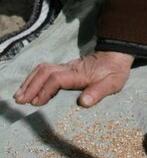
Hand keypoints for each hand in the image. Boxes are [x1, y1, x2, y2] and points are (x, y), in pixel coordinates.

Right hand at [13, 51, 133, 108]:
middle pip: (44, 72)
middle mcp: (69, 68)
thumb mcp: (113, 83)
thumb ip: (98, 92)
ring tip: (19, 96)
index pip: (56, 79)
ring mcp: (66, 66)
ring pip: (42, 69)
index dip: (45, 90)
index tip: (36, 103)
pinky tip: (29, 88)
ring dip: (30, 81)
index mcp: (79, 73)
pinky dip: (34, 78)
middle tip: (20, 101)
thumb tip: (83, 103)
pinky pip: (45, 70)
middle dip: (30, 86)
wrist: (117, 54)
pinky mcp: (65, 68)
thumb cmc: (115, 71)